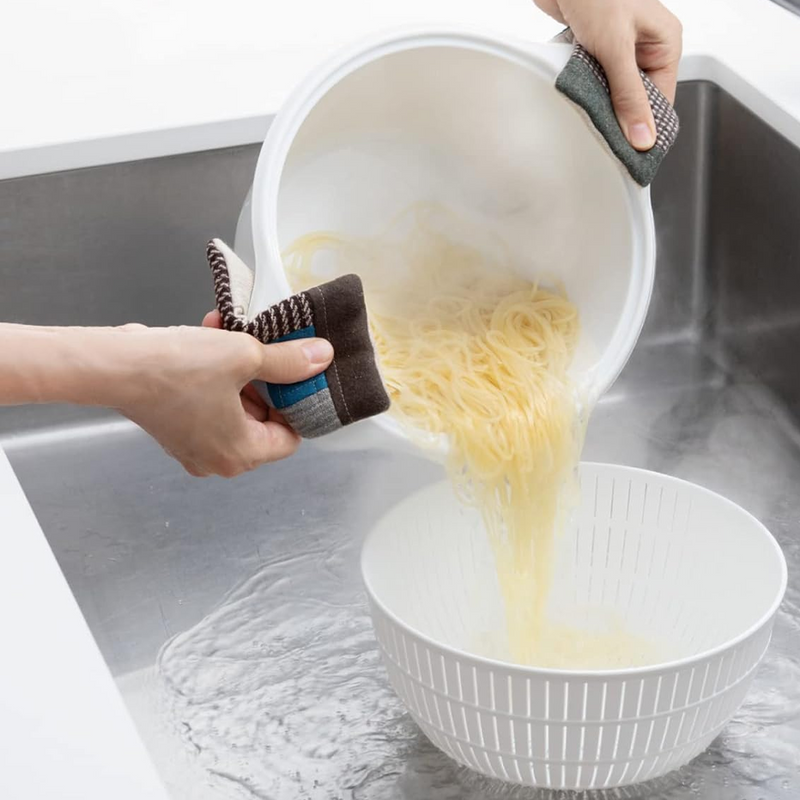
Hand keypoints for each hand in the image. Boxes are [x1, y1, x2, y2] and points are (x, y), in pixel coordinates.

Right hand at [117, 318, 332, 476]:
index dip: (295, 402)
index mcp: (241, 455)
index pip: (290, 436)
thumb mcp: (246, 356)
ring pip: (235, 406)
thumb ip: (289, 361)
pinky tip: (210, 334)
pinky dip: (214, 373)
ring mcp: (192, 447)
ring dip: (238, 368)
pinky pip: (208, 402)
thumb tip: (322, 358)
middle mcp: (217, 460)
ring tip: (231, 331)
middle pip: (262, 420)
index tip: (293, 371)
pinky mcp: (173, 428)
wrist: (113, 365)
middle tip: (262, 345)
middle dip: (264, 378)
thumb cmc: (180, 367)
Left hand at [535, 0, 681, 149]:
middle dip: (618, 117)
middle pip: (635, 101)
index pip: (661, 102)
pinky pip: (592, 82)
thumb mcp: (616, 49)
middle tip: (603, 137)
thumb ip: (628, 96)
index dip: (645, 129)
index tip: (630, 155)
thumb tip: (642, 136)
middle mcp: (644, 48)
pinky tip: (576, 94)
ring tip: (588, 113)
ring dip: (598, 103)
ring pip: (611, 94)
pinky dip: (583, 90)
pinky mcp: (594, 51)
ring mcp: (618, 51)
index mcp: (664, 44)